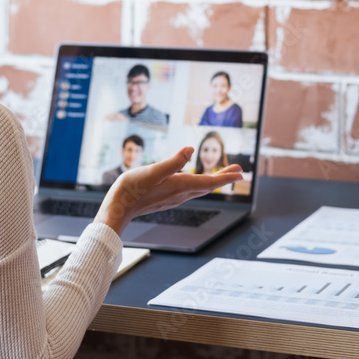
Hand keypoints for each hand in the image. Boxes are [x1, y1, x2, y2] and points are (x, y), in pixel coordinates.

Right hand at [95, 147, 243, 236]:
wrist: (117, 208)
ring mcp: (173, 198)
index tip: (241, 173)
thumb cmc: (132, 189)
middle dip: (223, 178)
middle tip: (238, 170)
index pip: (208, 182)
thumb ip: (172, 162)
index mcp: (179, 186)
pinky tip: (195, 182)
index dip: (225, 177)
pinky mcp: (165, 198)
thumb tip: (190, 149)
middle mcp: (179, 194)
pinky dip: (199, 185)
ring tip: (222, 174)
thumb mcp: (152, 172)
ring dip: (212, 181)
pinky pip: (188, 191)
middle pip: (207, 186)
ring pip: (198, 189)